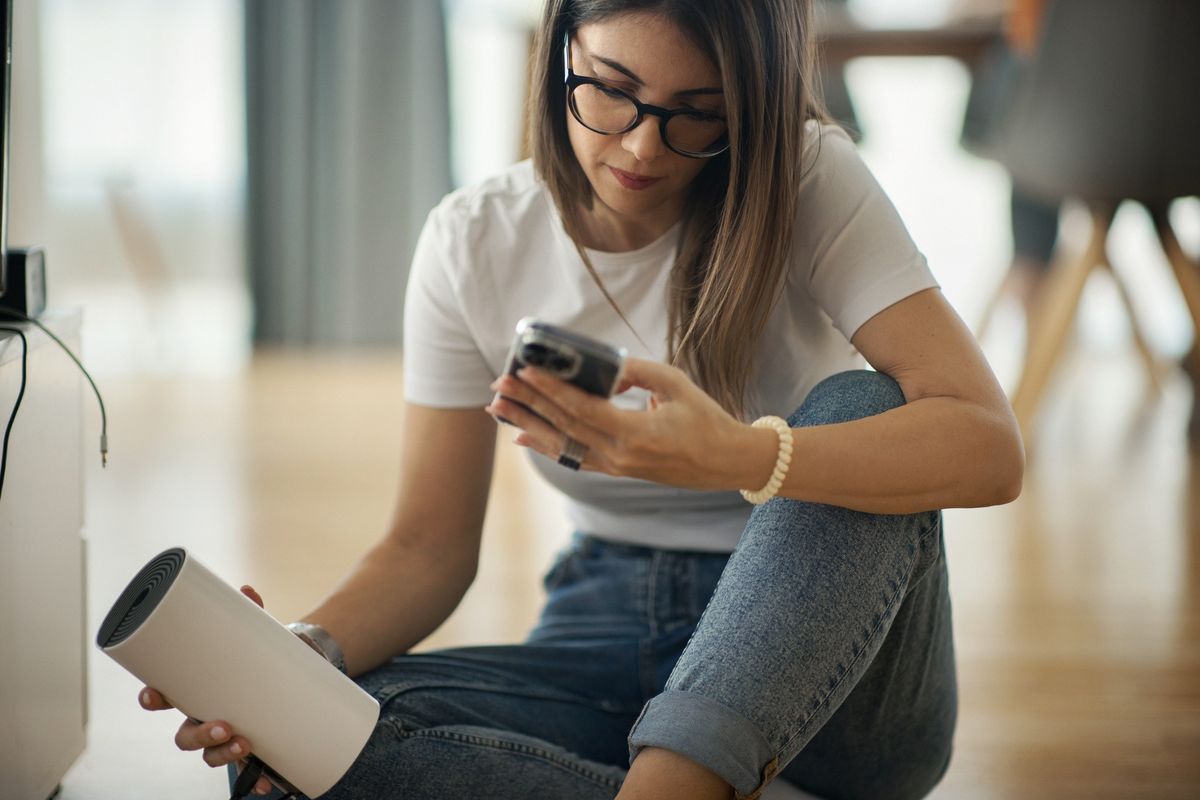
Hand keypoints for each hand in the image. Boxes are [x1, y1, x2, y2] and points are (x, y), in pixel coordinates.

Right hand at [138, 585, 273, 796]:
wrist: (292, 672)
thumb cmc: (258, 655)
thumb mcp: (255, 634)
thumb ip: (250, 613)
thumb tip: (246, 590)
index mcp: (196, 689)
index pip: (164, 697)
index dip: (153, 698)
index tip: (154, 696)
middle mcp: (204, 716)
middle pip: (185, 735)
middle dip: (199, 734)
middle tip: (222, 726)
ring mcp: (225, 735)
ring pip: (209, 754)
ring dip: (224, 754)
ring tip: (246, 743)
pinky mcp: (249, 747)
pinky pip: (246, 770)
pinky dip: (255, 777)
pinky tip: (266, 781)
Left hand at [485, 357, 777, 490]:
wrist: (725, 462)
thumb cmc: (705, 419)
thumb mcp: (675, 384)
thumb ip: (636, 373)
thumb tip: (603, 369)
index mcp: (636, 434)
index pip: (583, 410)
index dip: (551, 390)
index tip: (525, 371)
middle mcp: (620, 456)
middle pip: (564, 426)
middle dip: (529, 404)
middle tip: (499, 385)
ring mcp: (616, 467)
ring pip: (562, 445)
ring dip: (528, 425)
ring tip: (498, 409)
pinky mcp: (616, 471)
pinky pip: (574, 458)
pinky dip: (546, 446)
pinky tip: (522, 437)